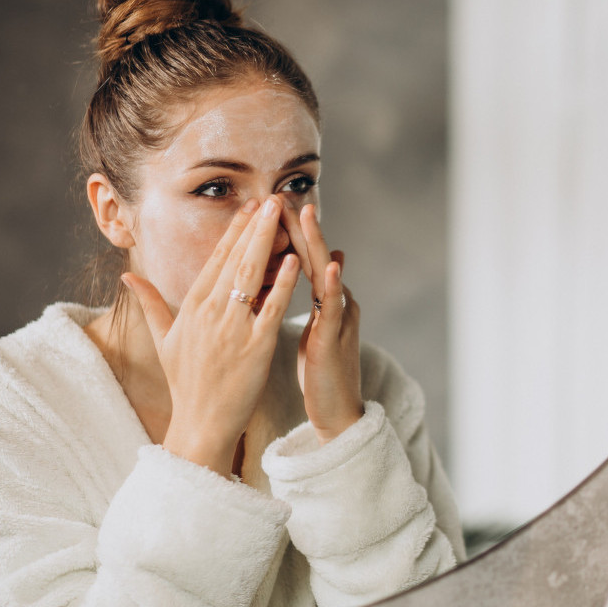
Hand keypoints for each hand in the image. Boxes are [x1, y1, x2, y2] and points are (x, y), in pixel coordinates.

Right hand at [123, 196, 300, 475]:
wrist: (201, 423)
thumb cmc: (186, 382)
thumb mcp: (164, 339)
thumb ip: (150, 303)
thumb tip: (128, 275)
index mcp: (191, 307)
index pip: (215, 259)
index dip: (234, 230)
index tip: (249, 206)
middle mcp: (210, 312)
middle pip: (235, 259)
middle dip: (255, 225)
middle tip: (272, 197)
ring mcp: (233, 328)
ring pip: (253, 275)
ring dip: (268, 241)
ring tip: (283, 214)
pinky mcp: (255, 346)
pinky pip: (271, 308)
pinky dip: (282, 283)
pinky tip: (295, 260)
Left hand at [283, 203, 363, 443]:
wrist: (339, 410)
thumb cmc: (322, 370)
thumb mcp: (314, 327)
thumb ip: (312, 297)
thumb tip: (316, 265)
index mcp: (321, 299)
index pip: (301, 258)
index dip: (286, 232)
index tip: (268, 206)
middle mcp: (334, 301)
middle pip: (314, 256)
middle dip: (300, 226)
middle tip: (284, 195)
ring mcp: (338, 318)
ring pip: (326, 274)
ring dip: (317, 243)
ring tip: (307, 214)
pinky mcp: (337, 340)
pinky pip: (334, 310)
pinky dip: (333, 286)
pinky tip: (331, 267)